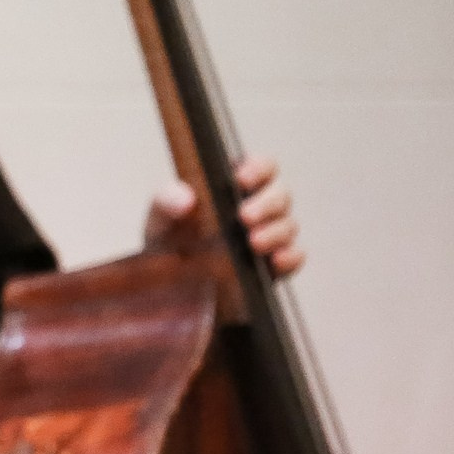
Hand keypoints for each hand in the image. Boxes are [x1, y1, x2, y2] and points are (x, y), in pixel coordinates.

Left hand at [144, 153, 303, 277]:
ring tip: (254, 242)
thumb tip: (186, 199)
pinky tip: (276, 260)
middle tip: (244, 217)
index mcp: (235, 187)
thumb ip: (167, 202)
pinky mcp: (272, 268)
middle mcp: (258, 208)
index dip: (259, 168)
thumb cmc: (168, 241)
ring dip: (276, 231)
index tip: (241, 179)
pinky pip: (294, 258)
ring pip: (288, 226)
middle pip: (281, 195)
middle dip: (267, 204)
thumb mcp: (160, 219)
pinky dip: (290, 257)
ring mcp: (268, 238)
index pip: (262, 166)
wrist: (168, 287)